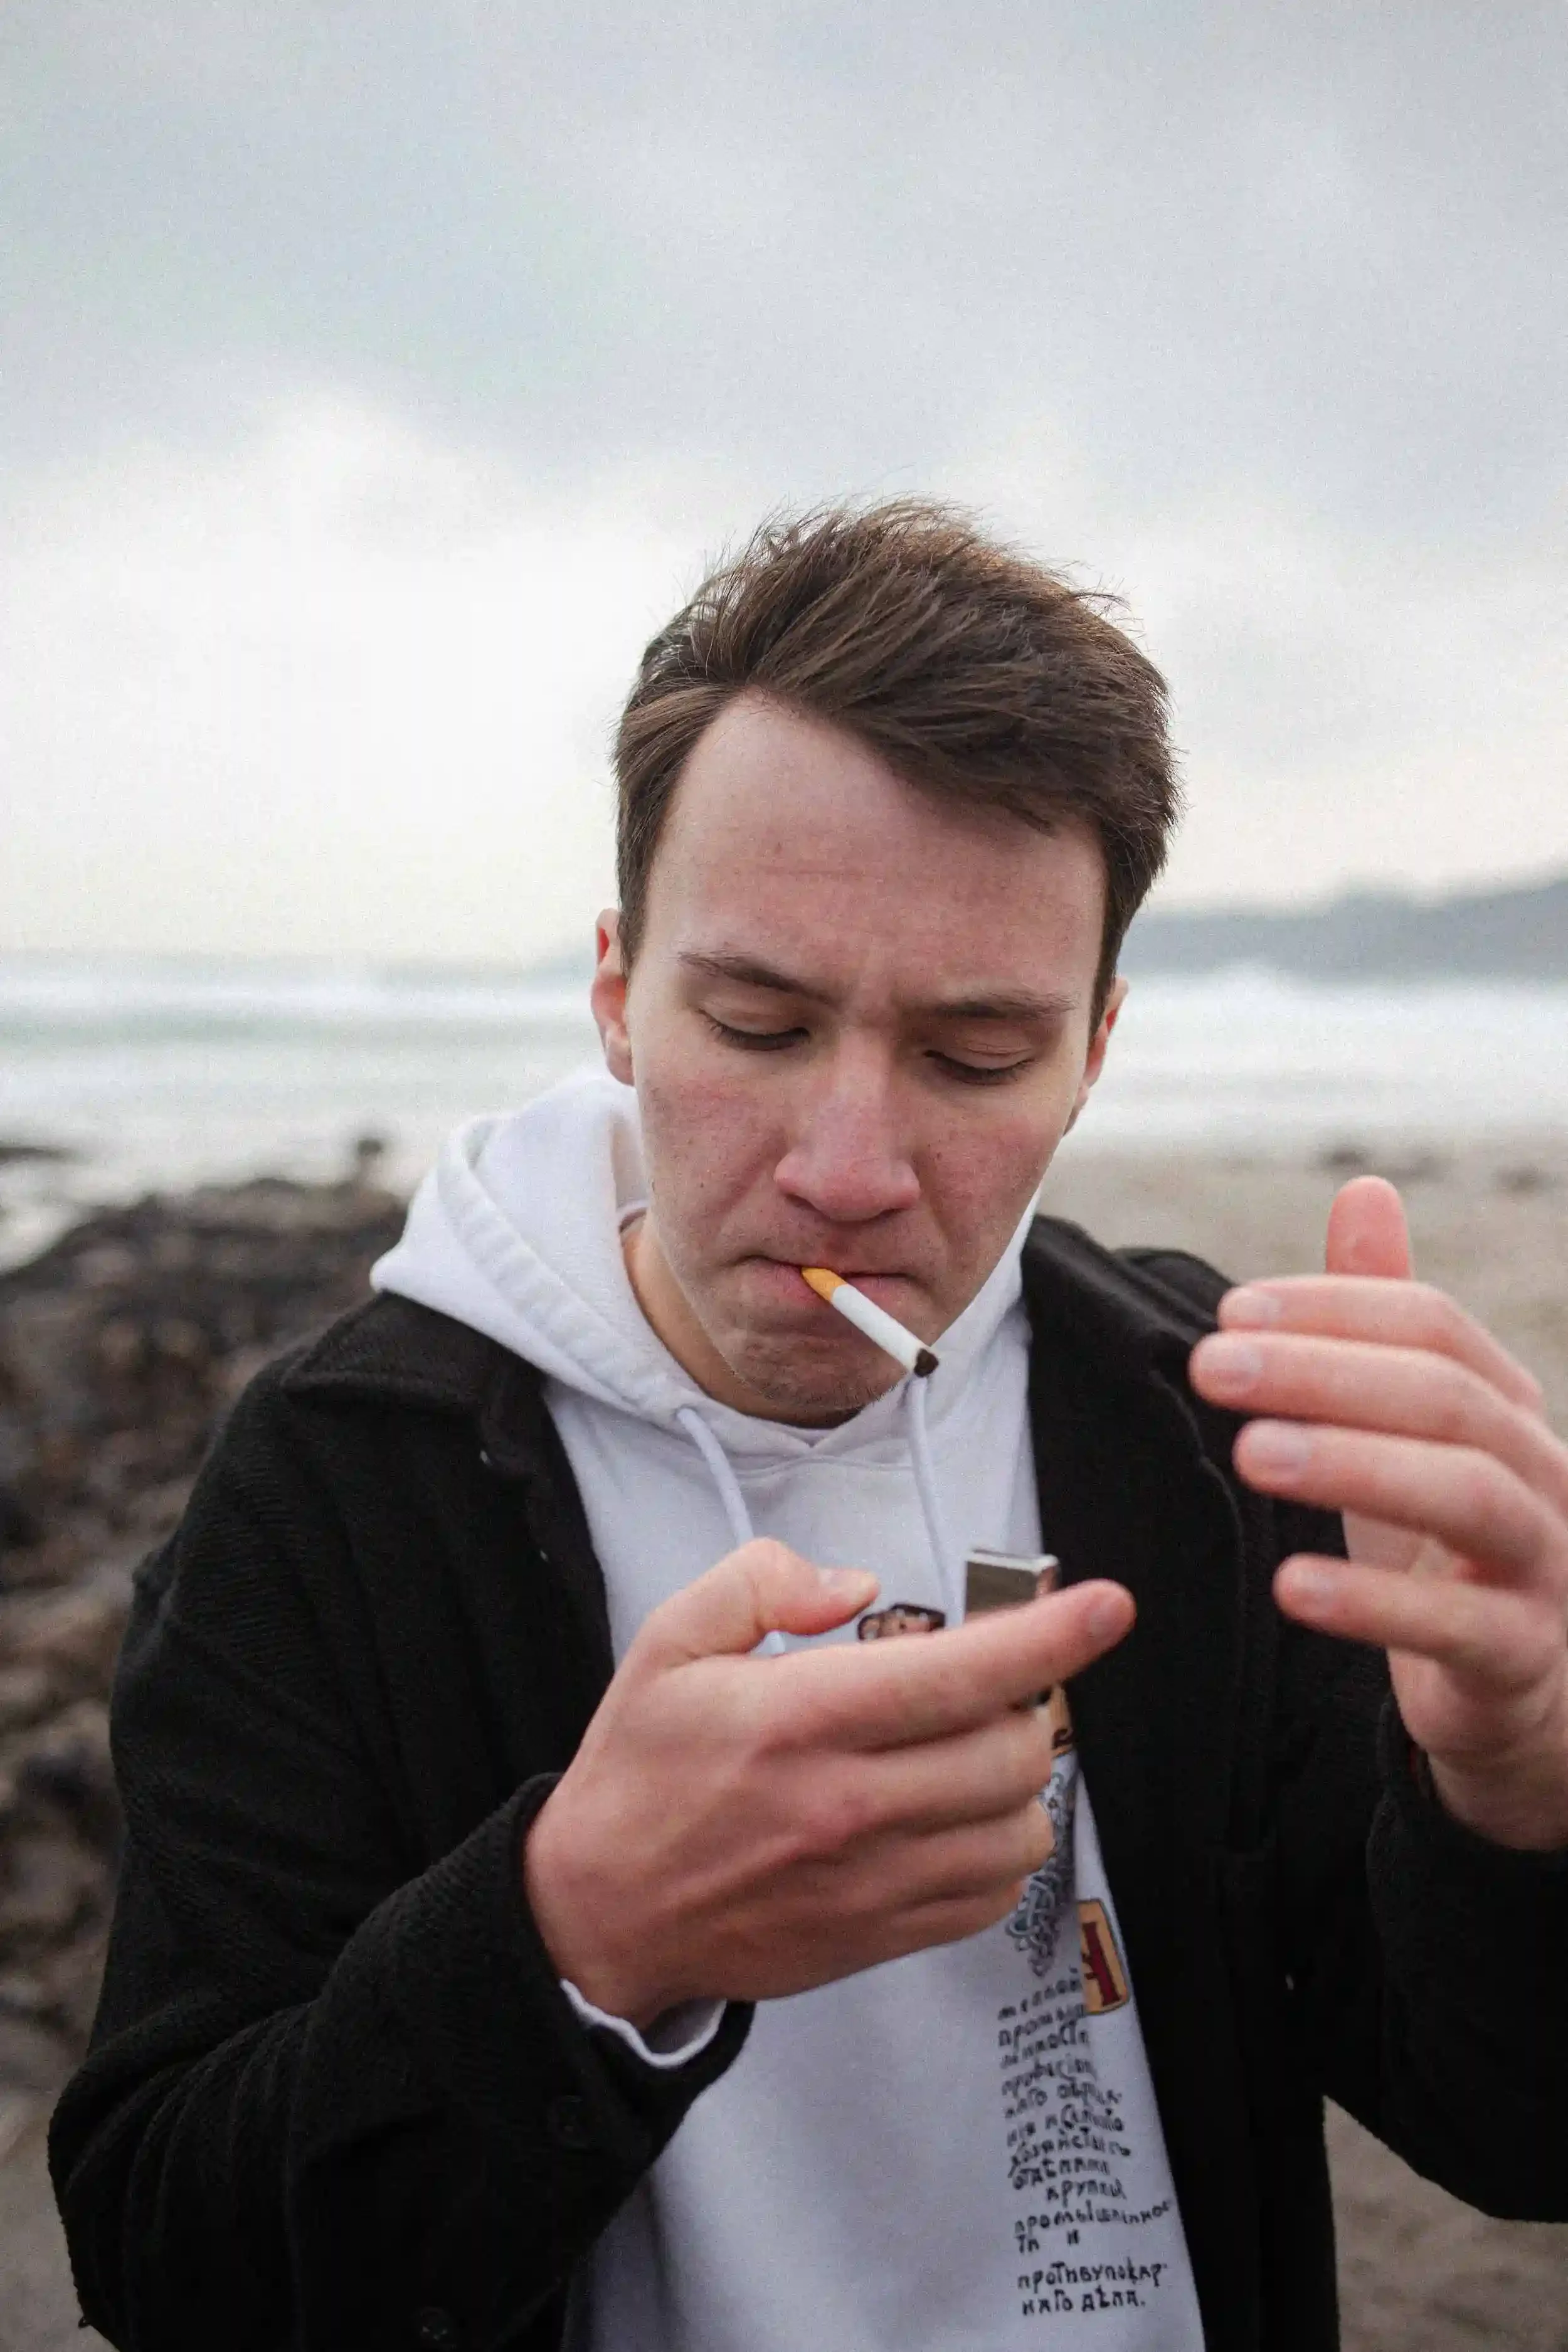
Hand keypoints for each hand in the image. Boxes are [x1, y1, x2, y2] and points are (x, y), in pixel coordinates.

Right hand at [523, 1540, 1133, 2023]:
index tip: (1109, 1605)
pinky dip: (999, 1849)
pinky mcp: (880, 1936)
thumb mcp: (670, 1642)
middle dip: (1027, 1703)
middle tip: (989, 1683)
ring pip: (1019, 1828)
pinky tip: (954, 1816)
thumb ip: (760, 1582)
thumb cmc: (643, 1772)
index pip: (962, 1674)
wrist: (604, 1911)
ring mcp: (871, 1880)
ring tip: (969, 1751)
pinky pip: (992, 1895)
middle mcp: (849, 1804)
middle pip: (1015, 1753)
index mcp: (802, 1719)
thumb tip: (857, 1586)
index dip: (1051, 1634)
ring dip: (1019, 1779)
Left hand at [1190, 1177, 1567, 1850]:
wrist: (1528, 1695)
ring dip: (1354, 1466)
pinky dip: (1375, 1606)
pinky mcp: (1524, 1660)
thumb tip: (1364, 1190)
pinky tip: (1293, 1586)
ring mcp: (1547, 1567)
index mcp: (1507, 1407)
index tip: (1228, 1311)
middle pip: (1446, 1399)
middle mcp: (1543, 1472)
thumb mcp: (1412, 1432)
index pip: (1433, 1327)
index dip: (1333, 1309)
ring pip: (1470, 1497)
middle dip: (1325, 1374)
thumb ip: (1385, 1321)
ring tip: (1251, 1452)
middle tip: (1212, 1367)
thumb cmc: (1452, 1548)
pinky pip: (1462, 1625)